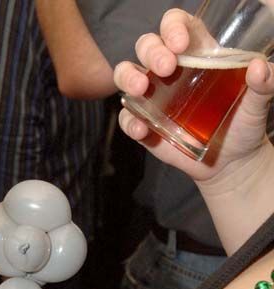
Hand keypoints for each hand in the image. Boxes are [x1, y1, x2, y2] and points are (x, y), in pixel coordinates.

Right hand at [114, 9, 273, 183]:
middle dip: (151, 51)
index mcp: (196, 55)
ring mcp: (154, 99)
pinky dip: (129, 122)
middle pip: (147, 46)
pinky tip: (142, 129)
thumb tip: (259, 68)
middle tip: (166, 68)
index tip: (180, 43)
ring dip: (129, 77)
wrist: (230, 164)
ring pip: (127, 74)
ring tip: (141, 89)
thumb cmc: (242, 126)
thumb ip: (263, 85)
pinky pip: (127, 118)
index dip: (172, 27)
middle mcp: (170, 72)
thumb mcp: (257, 104)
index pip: (176, 25)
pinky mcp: (146, 125)